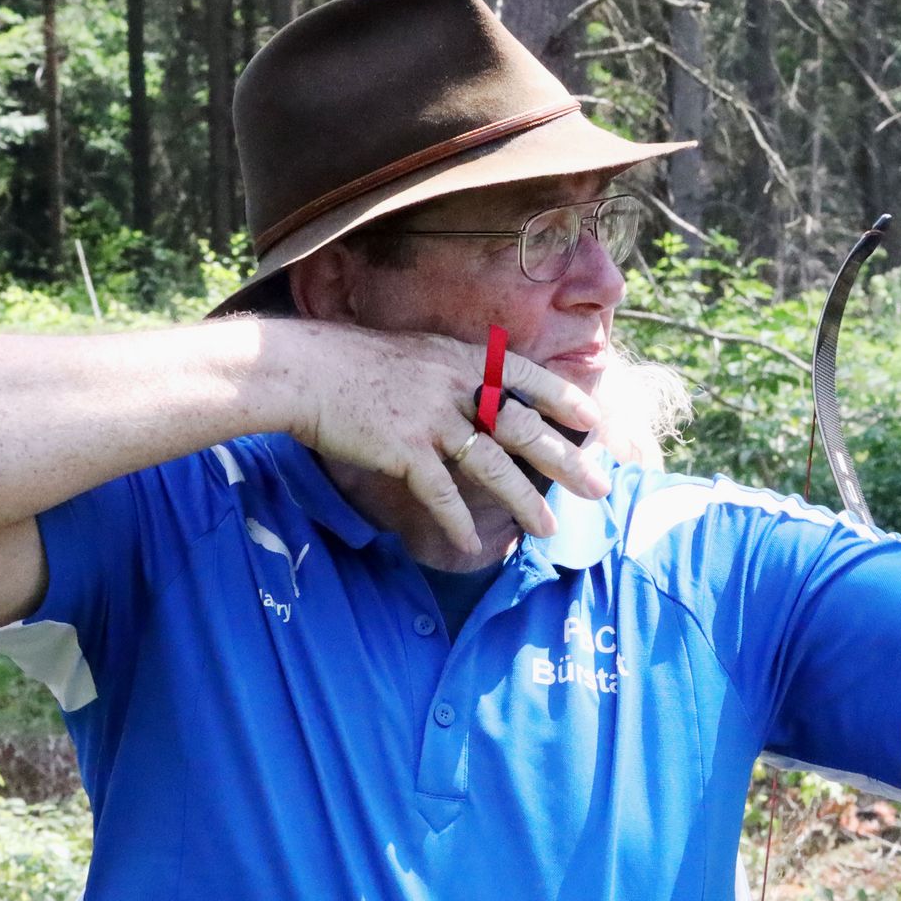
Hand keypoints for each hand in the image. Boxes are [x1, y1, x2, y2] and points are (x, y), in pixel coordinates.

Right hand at [284, 324, 608, 552]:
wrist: (302, 371)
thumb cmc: (354, 364)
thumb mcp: (417, 356)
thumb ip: (455, 375)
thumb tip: (486, 399)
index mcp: (461, 359)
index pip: (527, 376)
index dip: (564, 399)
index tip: (597, 421)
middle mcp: (454, 386)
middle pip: (522, 426)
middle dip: (565, 460)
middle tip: (598, 488)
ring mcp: (429, 418)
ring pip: (491, 464)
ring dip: (523, 500)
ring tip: (548, 529)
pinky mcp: (402, 449)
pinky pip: (440, 492)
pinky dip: (458, 520)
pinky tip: (474, 544)